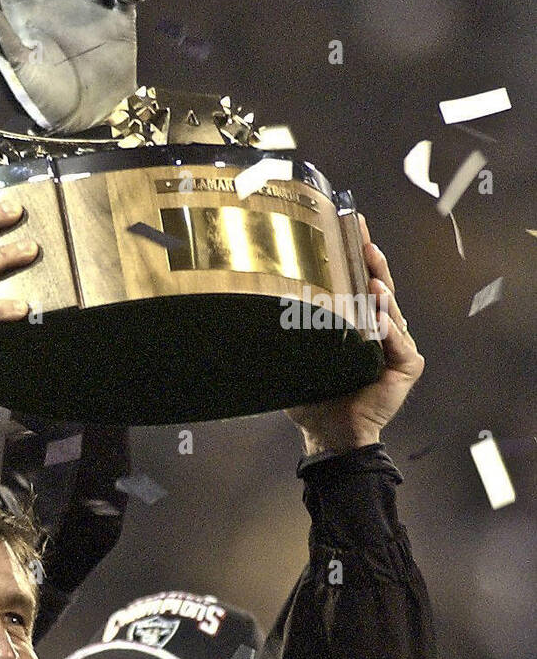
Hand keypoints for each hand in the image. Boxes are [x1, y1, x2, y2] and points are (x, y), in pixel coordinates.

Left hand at [286, 216, 424, 454]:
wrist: (330, 433)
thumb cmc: (313, 394)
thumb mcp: (298, 354)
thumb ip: (291, 329)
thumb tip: (252, 298)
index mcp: (357, 322)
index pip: (358, 281)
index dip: (355, 254)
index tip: (348, 225)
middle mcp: (381, 328)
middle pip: (379, 287)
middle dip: (371, 260)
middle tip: (362, 237)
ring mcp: (397, 345)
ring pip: (391, 310)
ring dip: (381, 292)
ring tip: (372, 277)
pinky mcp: (406, 365)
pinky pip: (398, 343)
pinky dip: (389, 330)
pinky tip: (380, 317)